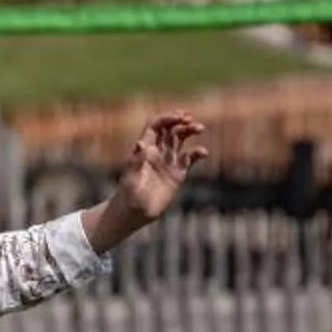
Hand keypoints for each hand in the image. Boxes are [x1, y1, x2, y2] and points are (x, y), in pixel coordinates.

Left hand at [94, 112, 207, 241]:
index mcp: (145, 149)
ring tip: (200, 128)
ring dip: (189, 131)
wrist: (134, 213)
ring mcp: (168, 162)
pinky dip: (197, 153)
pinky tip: (203, 153)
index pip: (156, 126)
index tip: (179, 117)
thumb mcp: (132, 178)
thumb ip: (137, 160)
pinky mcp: (177, 174)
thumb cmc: (128, 196)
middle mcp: (157, 152)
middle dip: (180, 121)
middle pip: (170, 129)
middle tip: (191, 120)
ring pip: (180, 140)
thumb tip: (140, 143)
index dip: (166, 118)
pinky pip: (189, 159)